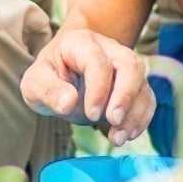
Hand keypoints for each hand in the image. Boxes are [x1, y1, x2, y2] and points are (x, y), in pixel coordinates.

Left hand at [21, 27, 155, 143]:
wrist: (60, 76)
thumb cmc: (48, 77)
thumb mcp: (35, 84)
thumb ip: (48, 91)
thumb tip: (68, 102)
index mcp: (80, 43)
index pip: (97, 61)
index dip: (98, 88)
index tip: (91, 113)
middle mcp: (107, 48)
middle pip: (130, 64)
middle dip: (125, 95)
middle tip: (113, 121)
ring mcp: (123, 65)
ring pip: (142, 82)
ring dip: (135, 113)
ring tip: (118, 138)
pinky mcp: (133, 83)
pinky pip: (147, 97)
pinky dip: (142, 117)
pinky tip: (127, 134)